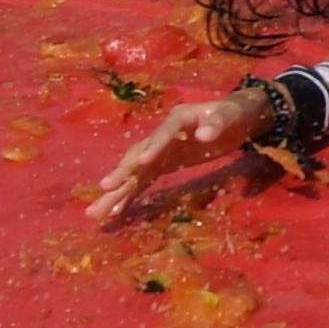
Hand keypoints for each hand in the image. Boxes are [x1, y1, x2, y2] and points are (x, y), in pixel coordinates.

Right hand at [91, 85, 272, 222]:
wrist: (233, 119)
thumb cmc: (232, 114)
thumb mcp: (230, 116)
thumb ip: (217, 124)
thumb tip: (203, 135)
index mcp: (178, 118)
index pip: (164, 133)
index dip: (154, 146)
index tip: (142, 162)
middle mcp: (162, 135)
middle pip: (139, 154)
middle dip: (123, 172)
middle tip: (105, 189)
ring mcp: (159, 151)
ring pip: (134, 172)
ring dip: (116, 191)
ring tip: (95, 211)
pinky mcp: (161, 165)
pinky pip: (142, 181)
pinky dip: (129, 196)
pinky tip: (113, 213)